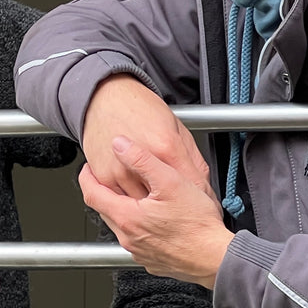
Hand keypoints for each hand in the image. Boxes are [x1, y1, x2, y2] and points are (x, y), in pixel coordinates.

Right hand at [81, 75, 212, 199]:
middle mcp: (143, 162)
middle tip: (182, 203)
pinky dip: (132, 204)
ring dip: (154, 208)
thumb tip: (202, 180)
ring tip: (159, 202)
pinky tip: (138, 196)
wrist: (105, 98)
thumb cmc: (139, 108)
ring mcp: (121, 171)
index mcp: (166, 147)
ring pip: (145, 206)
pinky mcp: (104, 177)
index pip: (192, 184)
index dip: (200, 196)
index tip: (202, 200)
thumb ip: (192, 156)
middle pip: (169, 199)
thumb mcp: (176, 126)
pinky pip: (121, 202)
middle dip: (178, 204)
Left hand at [82, 135, 233, 288]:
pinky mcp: (152, 261)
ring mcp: (139, 252)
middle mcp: (128, 238)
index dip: (86, 177)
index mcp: (127, 217)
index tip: (88, 167)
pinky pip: (138, 241)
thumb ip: (141, 159)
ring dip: (123, 210)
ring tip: (135, 195)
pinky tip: (154, 219)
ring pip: (121, 226)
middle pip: (104, 210)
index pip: (91, 194)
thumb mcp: (170, 181)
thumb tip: (119, 145)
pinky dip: (139, 227)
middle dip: (104, 192)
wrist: (216, 258)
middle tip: (110, 177)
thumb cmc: (198, 225)